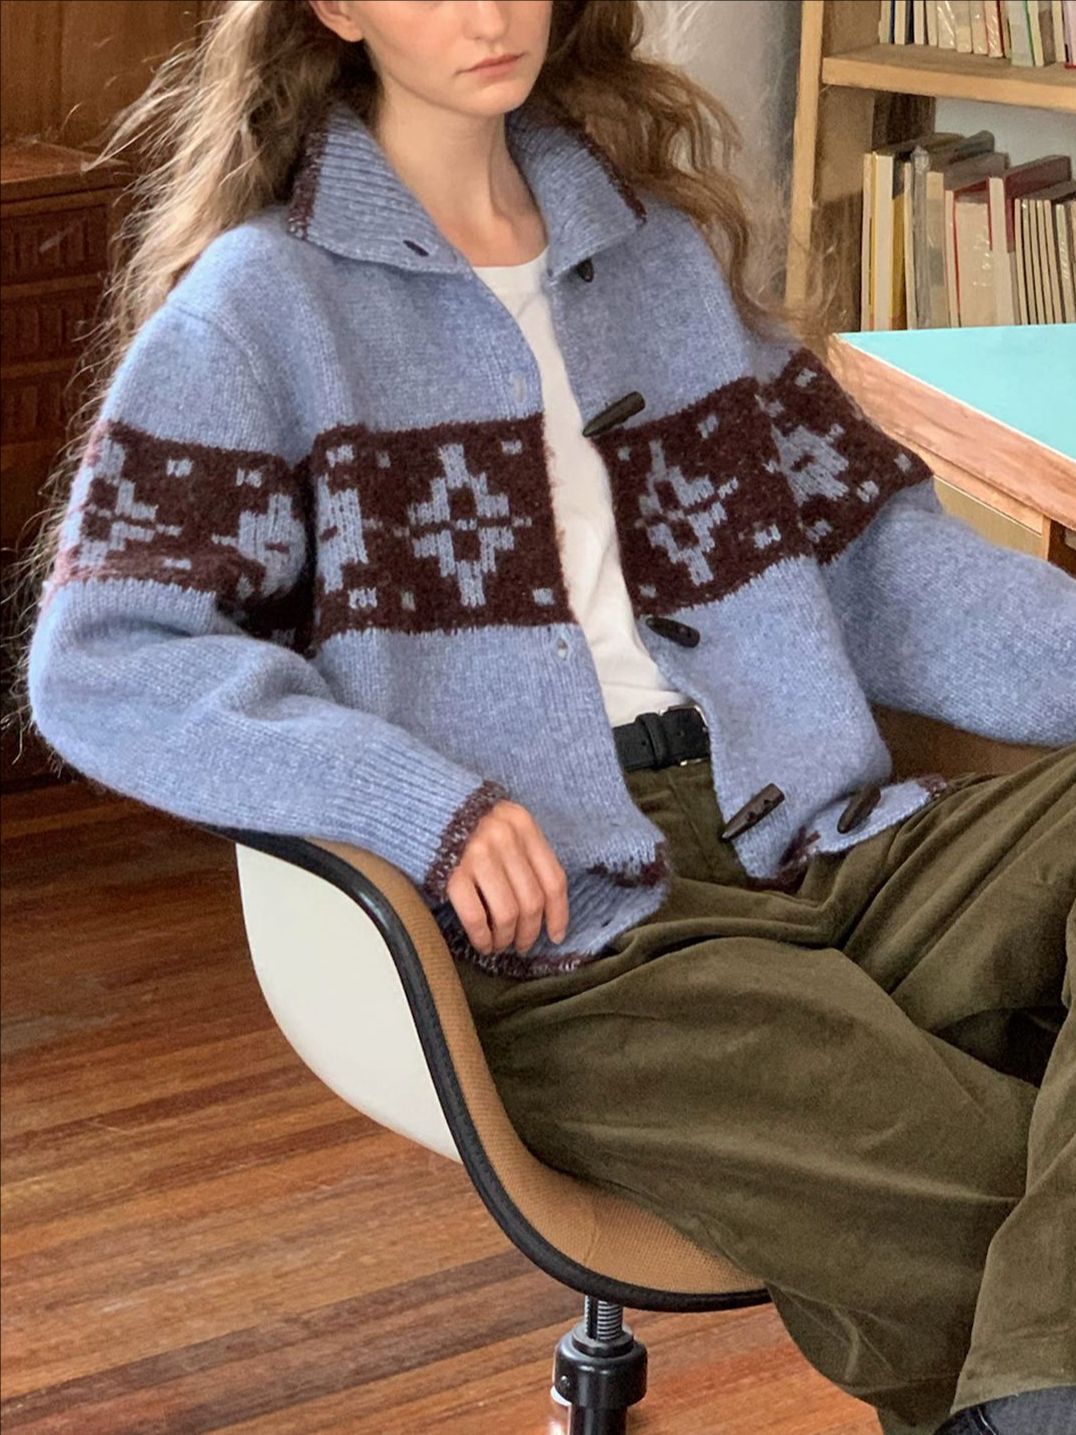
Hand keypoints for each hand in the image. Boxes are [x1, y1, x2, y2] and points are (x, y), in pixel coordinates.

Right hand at [445, 800, 568, 957]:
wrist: (418, 803)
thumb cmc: (464, 818)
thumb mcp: (502, 821)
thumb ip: (523, 850)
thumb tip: (543, 902)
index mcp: (522, 825)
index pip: (553, 879)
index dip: (558, 914)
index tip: (556, 935)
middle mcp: (504, 838)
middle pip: (531, 901)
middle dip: (529, 932)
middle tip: (522, 945)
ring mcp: (477, 855)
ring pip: (507, 913)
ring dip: (506, 938)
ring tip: (500, 944)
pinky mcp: (451, 872)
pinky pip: (476, 916)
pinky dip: (482, 937)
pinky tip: (482, 942)